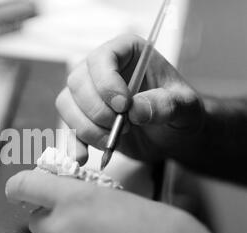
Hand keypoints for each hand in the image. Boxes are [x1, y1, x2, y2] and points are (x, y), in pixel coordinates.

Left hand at [6, 170, 246, 232]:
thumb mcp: (122, 199)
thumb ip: (87, 196)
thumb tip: (71, 196)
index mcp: (76, 199)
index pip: (25, 185)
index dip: (19, 186)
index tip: (18, 189)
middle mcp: (63, 229)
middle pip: (38, 220)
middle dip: (54, 220)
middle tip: (81, 224)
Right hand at [57, 34, 204, 163]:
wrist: (170, 136)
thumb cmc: (179, 112)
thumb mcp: (185, 107)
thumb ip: (166, 105)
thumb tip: (135, 110)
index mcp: (127, 53)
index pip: (101, 58)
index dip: (106, 83)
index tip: (123, 106)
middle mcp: (101, 69)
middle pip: (77, 82)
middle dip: (97, 111)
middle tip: (125, 127)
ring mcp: (87, 93)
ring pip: (67, 104)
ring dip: (87, 128)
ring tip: (113, 140)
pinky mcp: (82, 118)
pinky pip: (67, 127)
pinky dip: (73, 144)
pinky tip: (83, 158)